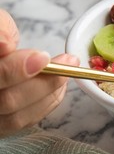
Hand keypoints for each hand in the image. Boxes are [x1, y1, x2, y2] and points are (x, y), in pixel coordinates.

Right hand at [0, 9, 78, 137]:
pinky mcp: (1, 123)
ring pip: (17, 117)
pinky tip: (59, 84)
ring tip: (67, 70)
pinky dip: (47, 103)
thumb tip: (4, 45)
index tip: (43, 57)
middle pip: (7, 101)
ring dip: (49, 93)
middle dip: (43, 81)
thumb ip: (0, 30)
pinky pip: (25, 121)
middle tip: (67, 60)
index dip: (16, 70)